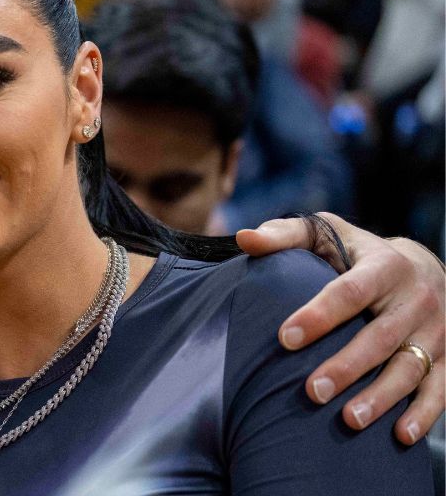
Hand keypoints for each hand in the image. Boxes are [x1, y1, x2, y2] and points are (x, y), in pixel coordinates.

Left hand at [236, 213, 444, 444]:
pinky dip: (423, 414)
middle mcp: (416, 299)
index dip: (319, 315)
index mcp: (384, 267)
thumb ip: (285, 235)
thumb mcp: (326, 235)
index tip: (285, 338)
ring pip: (410, 368)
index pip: (349, 292)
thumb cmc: (358, 253)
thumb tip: (244, 239)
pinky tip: (400, 436)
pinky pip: (439, 389)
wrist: (425, 267)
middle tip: (311, 392)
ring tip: (349, 420)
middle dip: (347, 367)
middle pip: (380, 337)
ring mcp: (436, 332)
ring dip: (381, 397)